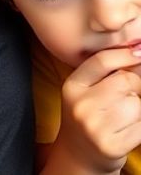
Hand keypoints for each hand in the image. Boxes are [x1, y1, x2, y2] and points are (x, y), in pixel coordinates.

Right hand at [53, 46, 140, 173]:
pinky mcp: (112, 145)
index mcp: (72, 86)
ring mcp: (95, 127)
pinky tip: (128, 129)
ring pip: (137, 104)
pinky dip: (140, 125)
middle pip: (125, 81)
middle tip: (129, 93)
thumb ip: (104, 73)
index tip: (139, 51)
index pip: (101, 61)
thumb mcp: (85, 92)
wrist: (80, 155)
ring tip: (123, 116)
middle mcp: (80, 105)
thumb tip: (137, 53)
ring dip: (138, 108)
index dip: (124, 54)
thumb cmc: (88, 116)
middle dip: (135, 84)